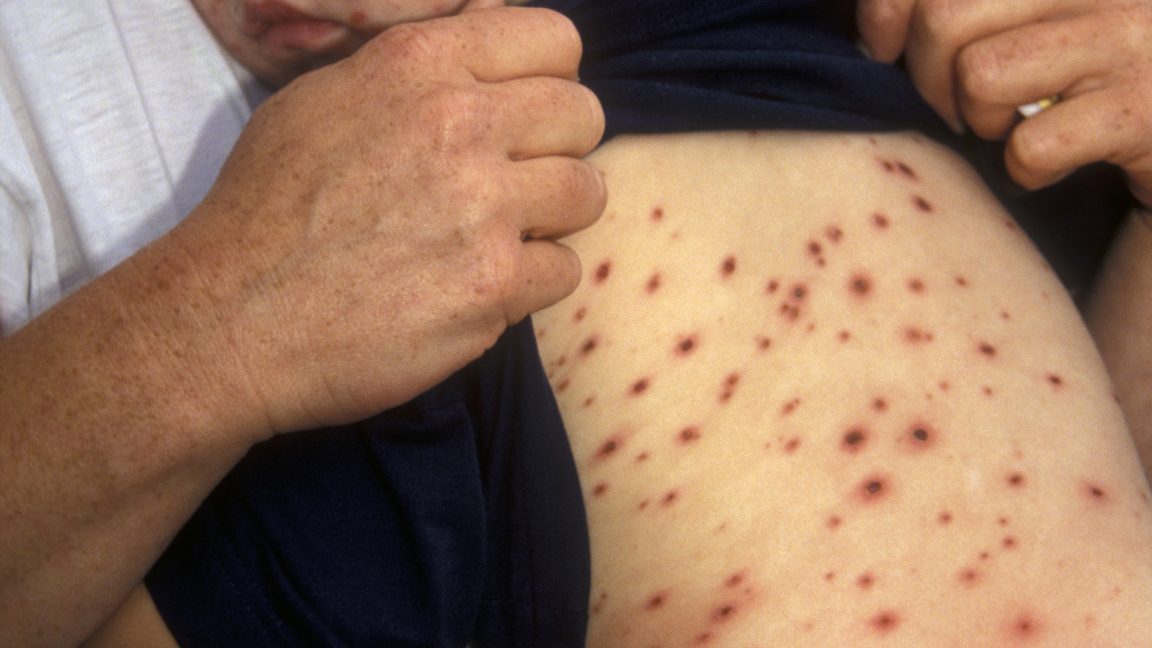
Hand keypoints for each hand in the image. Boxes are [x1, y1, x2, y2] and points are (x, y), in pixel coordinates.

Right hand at [159, 6, 605, 433]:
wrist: (230, 317)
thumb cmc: (268, 207)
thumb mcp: (327, 97)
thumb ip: (418, 67)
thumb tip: (492, 33)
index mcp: (419, 65)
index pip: (553, 40)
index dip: (549, 79)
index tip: (526, 115)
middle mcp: (461, 125)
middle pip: (582, 115)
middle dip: (557, 149)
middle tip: (515, 184)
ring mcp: (484, 208)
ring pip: (587, 193)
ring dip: (552, 218)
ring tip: (497, 237)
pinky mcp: (494, 287)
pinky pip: (564, 270)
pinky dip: (530, 283)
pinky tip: (479, 287)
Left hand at [857, 0, 1151, 205]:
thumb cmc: (1089, 77)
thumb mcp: (1031, 22)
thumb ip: (965, 11)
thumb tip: (874, 28)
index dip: (885, 10)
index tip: (883, 49)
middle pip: (946, 17)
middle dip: (929, 78)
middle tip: (957, 106)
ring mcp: (1132, 37)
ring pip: (981, 75)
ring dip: (979, 119)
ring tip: (1008, 127)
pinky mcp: (1145, 109)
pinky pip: (1033, 145)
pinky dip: (1024, 171)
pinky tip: (1051, 166)